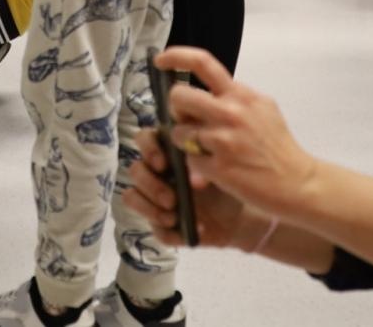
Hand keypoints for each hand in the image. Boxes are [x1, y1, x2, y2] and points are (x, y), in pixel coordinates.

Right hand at [125, 126, 263, 249]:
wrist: (240, 214)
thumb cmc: (228, 180)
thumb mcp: (221, 168)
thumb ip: (204, 166)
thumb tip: (192, 180)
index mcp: (167, 150)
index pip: (144, 139)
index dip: (149, 149)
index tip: (163, 164)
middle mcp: (156, 172)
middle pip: (135, 170)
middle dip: (150, 185)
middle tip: (171, 199)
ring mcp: (155, 199)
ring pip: (131, 197)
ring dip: (149, 209)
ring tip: (173, 218)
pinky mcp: (162, 224)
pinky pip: (155, 231)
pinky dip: (171, 233)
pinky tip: (191, 232)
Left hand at [158, 47, 319, 222]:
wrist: (296, 182)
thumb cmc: (278, 145)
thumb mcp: (263, 108)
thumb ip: (234, 98)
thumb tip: (203, 92)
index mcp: (241, 95)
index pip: (203, 63)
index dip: (176, 56)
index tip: (161, 59)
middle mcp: (230, 112)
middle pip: (179, 96)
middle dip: (176, 108)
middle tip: (187, 119)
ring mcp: (223, 140)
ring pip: (179, 131)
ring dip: (185, 142)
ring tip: (205, 149)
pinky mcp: (218, 167)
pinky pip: (189, 160)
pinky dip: (196, 165)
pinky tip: (213, 168)